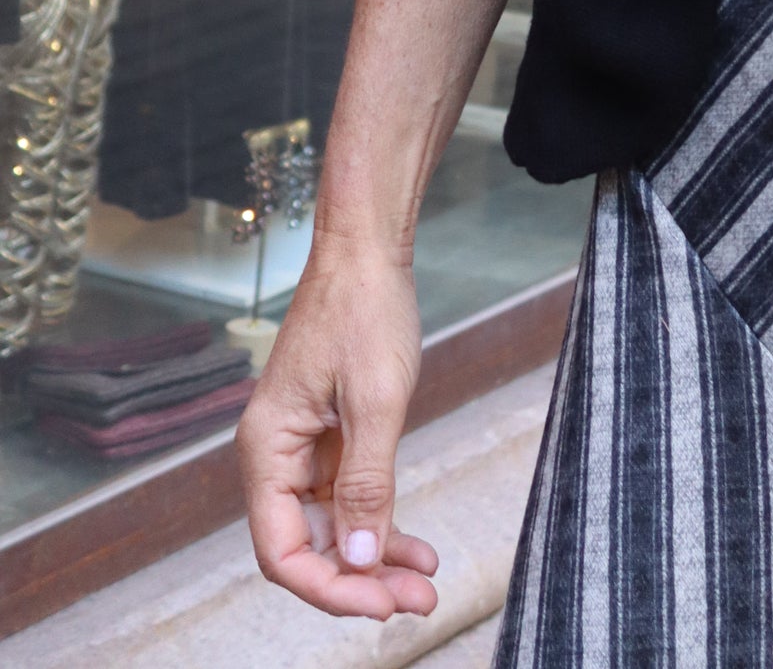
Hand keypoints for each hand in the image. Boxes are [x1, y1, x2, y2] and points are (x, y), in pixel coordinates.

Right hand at [236, 235, 438, 619]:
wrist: (368, 248)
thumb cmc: (364, 308)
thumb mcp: (375, 399)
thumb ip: (368, 483)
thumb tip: (359, 560)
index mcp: (267, 449)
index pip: (282, 551)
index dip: (328, 587)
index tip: (379, 604)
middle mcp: (277, 456)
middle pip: (308, 547)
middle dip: (360, 582)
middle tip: (417, 604)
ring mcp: (304, 449)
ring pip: (334, 529)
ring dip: (376, 561)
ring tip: (425, 587)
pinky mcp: (332, 437)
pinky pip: (351, 499)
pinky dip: (382, 525)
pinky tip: (417, 549)